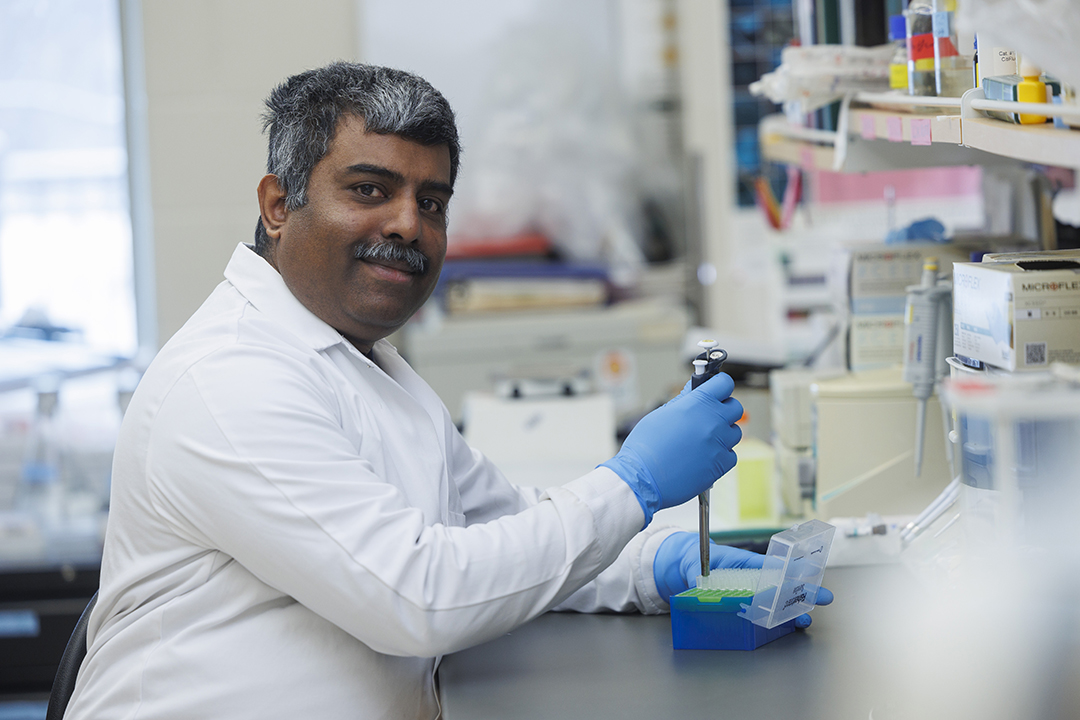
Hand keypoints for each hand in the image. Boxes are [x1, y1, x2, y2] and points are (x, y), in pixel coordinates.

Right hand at [600, 373, 741, 525]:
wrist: (642, 479)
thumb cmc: (645, 447)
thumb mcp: (661, 414)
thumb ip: (683, 401)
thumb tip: (694, 390)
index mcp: (697, 404)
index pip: (724, 383)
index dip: (719, 386)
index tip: (715, 391)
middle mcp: (712, 421)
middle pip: (735, 408)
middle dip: (724, 410)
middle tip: (709, 417)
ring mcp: (719, 444)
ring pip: (734, 432)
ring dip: (723, 434)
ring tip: (702, 441)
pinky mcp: (721, 465)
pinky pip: (731, 455)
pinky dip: (720, 456)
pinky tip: (703, 457)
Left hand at [652, 532, 834, 627]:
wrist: (686, 565)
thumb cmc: (695, 558)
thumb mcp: (694, 563)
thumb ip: (698, 572)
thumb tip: (700, 583)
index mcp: (742, 562)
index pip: (765, 566)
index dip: (783, 571)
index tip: (802, 574)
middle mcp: (751, 577)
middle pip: (780, 584)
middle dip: (802, 590)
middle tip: (823, 596)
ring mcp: (751, 591)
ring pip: (778, 600)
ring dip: (795, 608)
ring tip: (808, 618)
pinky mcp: (747, 604)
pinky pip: (767, 612)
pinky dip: (781, 619)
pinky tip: (793, 625)